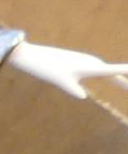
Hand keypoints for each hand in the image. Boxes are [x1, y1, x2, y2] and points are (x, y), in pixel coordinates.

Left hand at [9, 42, 127, 98]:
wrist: (35, 56)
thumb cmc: (48, 69)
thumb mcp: (61, 82)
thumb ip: (73, 90)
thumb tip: (83, 96)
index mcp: (91, 67)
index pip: (116, 71)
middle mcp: (93, 62)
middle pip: (116, 74)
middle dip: (127, 81)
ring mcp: (88, 61)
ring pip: (109, 72)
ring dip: (121, 78)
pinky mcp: (82, 62)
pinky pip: (101, 70)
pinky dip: (110, 75)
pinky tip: (114, 77)